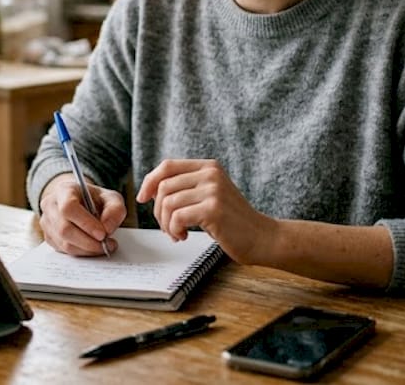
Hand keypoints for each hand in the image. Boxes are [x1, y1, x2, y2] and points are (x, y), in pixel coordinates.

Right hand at [38, 175, 126, 255]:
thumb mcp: (111, 198)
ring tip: (104, 247)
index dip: (85, 223)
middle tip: (107, 245)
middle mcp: (50, 205)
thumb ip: (115, 210)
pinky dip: (82, 252)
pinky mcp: (49, 237)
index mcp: (64, 190)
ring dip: (87, 249)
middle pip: (65, 229)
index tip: (102, 234)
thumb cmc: (94, 199)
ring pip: (64, 243)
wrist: (80, 202)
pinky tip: (93, 248)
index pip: (68, 207)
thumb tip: (107, 229)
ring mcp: (47, 223)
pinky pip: (64, 251)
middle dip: (89, 242)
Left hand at [136, 159, 273, 263]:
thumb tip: (150, 189)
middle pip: (164, 186)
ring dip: (166, 224)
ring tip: (177, 233)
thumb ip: (187, 187)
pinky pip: (177, 217)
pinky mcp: (213, 209)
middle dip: (158, 211)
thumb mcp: (210, 196)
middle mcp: (211, 174)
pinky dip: (174, 230)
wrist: (262, 238)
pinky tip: (184, 236)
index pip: (167, 166)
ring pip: (168, 203)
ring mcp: (213, 190)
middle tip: (168, 227)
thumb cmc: (232, 222)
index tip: (142, 198)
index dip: (149, 181)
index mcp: (209, 167)